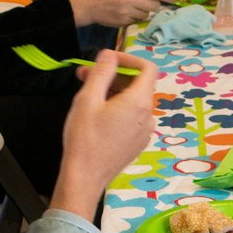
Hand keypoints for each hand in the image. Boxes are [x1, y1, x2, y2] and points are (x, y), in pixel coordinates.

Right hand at [51, 50, 158, 218]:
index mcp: (139, 102)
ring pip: (133, 101)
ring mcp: (144, 132)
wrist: (85, 178)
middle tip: (85, 75)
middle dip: (113, 75)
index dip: (129, 58)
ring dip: (113, 91)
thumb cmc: (84, 137)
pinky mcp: (137, 143)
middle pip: (138, 85)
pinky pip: (132, 117)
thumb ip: (101, 72)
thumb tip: (109, 55)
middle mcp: (148, 116)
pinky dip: (117, 108)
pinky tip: (96, 113)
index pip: (148, 68)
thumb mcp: (88, 99)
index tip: (107, 60)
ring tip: (87, 94)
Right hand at [69, 0, 175, 27]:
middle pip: (153, 6)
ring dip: (144, 12)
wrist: (86, 5)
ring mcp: (125, 13)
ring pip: (145, 15)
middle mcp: (129, 0)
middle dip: (154, 5)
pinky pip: (136, 21)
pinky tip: (125, 13)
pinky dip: (134, 18)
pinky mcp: (122, 22)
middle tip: (149, 3)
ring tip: (132, 7)